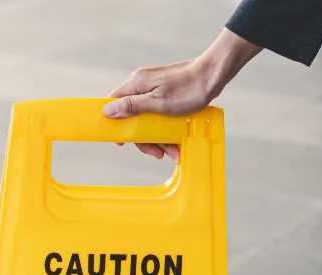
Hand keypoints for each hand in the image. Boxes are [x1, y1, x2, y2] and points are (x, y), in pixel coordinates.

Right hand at [104, 28, 261, 161]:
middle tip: (157, 153)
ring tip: (173, 151)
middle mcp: (141, 85)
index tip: (122, 141)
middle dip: (144, 138)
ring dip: (158, 138)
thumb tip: (107, 111)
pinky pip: (158, 115)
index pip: (113, 104)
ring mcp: (154, 89)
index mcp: (135, 84)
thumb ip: (131, 107)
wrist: (214, 74)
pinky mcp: (165, 93)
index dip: (114, 124)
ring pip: (147, 119)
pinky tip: (176, 141)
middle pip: (131, 117)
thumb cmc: (188, 89)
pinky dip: (165, 129)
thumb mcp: (157, 103)